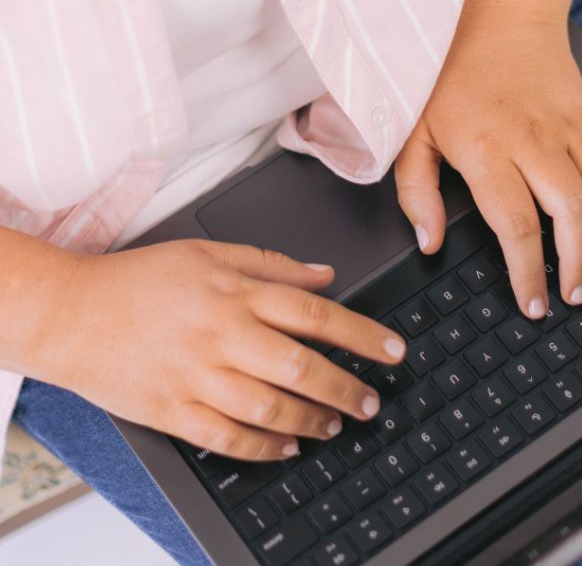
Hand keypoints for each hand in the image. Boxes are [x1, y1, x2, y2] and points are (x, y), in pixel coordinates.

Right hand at [40, 241, 405, 460]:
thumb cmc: (140, 280)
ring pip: (270, 407)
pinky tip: (287, 447)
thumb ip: (271, 264)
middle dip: (346, 387)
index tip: (393, 351)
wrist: (70, 313)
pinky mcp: (172, 410)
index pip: (315, 314)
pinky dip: (263, 447)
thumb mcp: (207, 253)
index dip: (362, 335)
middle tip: (371, 401)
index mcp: (235, 293)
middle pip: (301, 366)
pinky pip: (227, 438)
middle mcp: (222, 335)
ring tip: (336, 424)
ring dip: (312, 420)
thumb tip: (325, 274)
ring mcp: (196, 376)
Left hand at [396, 9, 581, 317]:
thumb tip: (429, 243)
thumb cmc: (455, 79)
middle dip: (577, 266)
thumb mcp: (416, 134)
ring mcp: (570, 130)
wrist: (504, 18)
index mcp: (486, 148)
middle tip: (573, 297)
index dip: (527, 273)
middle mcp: (535, 141)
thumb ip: (417, 192)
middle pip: (571, 214)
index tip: (533, 304)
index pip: (514, 225)